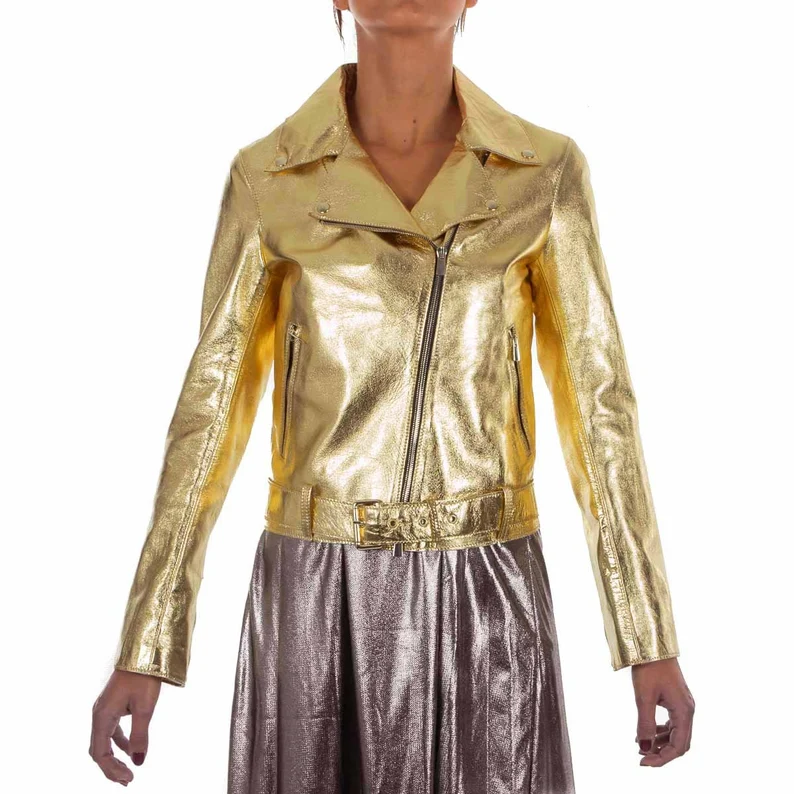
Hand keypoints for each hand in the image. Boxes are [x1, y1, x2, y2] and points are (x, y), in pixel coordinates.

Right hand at [90, 669, 162, 784]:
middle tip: (127, 779)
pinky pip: (111, 730)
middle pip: (98, 749)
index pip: (100, 753)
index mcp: (102, 716)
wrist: (143, 652)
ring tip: (128, 769)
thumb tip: (139, 761)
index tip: (129, 778)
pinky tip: (130, 749)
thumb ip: (140, 736)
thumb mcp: (145, 708)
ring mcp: (104, 709)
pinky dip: (119, 742)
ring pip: (103, 740)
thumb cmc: (143, 677)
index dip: (112, 770)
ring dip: (114, 756)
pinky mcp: (112, 705)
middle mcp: (98, 714)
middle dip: (110, 767)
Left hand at [631, 656, 693, 766]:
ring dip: (660, 742)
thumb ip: (645, 724)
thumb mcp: (643, 697)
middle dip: (662, 753)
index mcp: (684, 711)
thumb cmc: (649, 668)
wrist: (652, 644)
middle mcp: (688, 710)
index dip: (662, 758)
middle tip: (642, 757)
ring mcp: (683, 704)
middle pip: (680, 742)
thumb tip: (644, 748)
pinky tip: (646, 731)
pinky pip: (672, 722)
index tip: (643, 762)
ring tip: (641, 744)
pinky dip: (660, 730)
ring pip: (676, 733)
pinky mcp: (676, 699)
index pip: (678, 746)